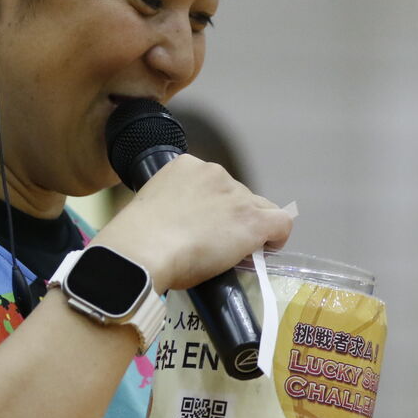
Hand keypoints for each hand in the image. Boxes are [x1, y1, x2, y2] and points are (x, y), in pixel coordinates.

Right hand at [92, 155, 291, 291]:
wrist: (142, 250)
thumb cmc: (137, 239)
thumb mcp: (154, 207)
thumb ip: (175, 208)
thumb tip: (184, 228)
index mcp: (186, 165)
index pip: (214, 184)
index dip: (215, 208)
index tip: (204, 227)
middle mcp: (215, 173)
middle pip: (238, 195)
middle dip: (232, 217)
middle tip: (218, 244)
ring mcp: (236, 195)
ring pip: (259, 209)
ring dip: (250, 227)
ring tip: (234, 252)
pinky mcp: (252, 219)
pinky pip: (280, 223)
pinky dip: (276, 237)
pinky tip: (265, 250)